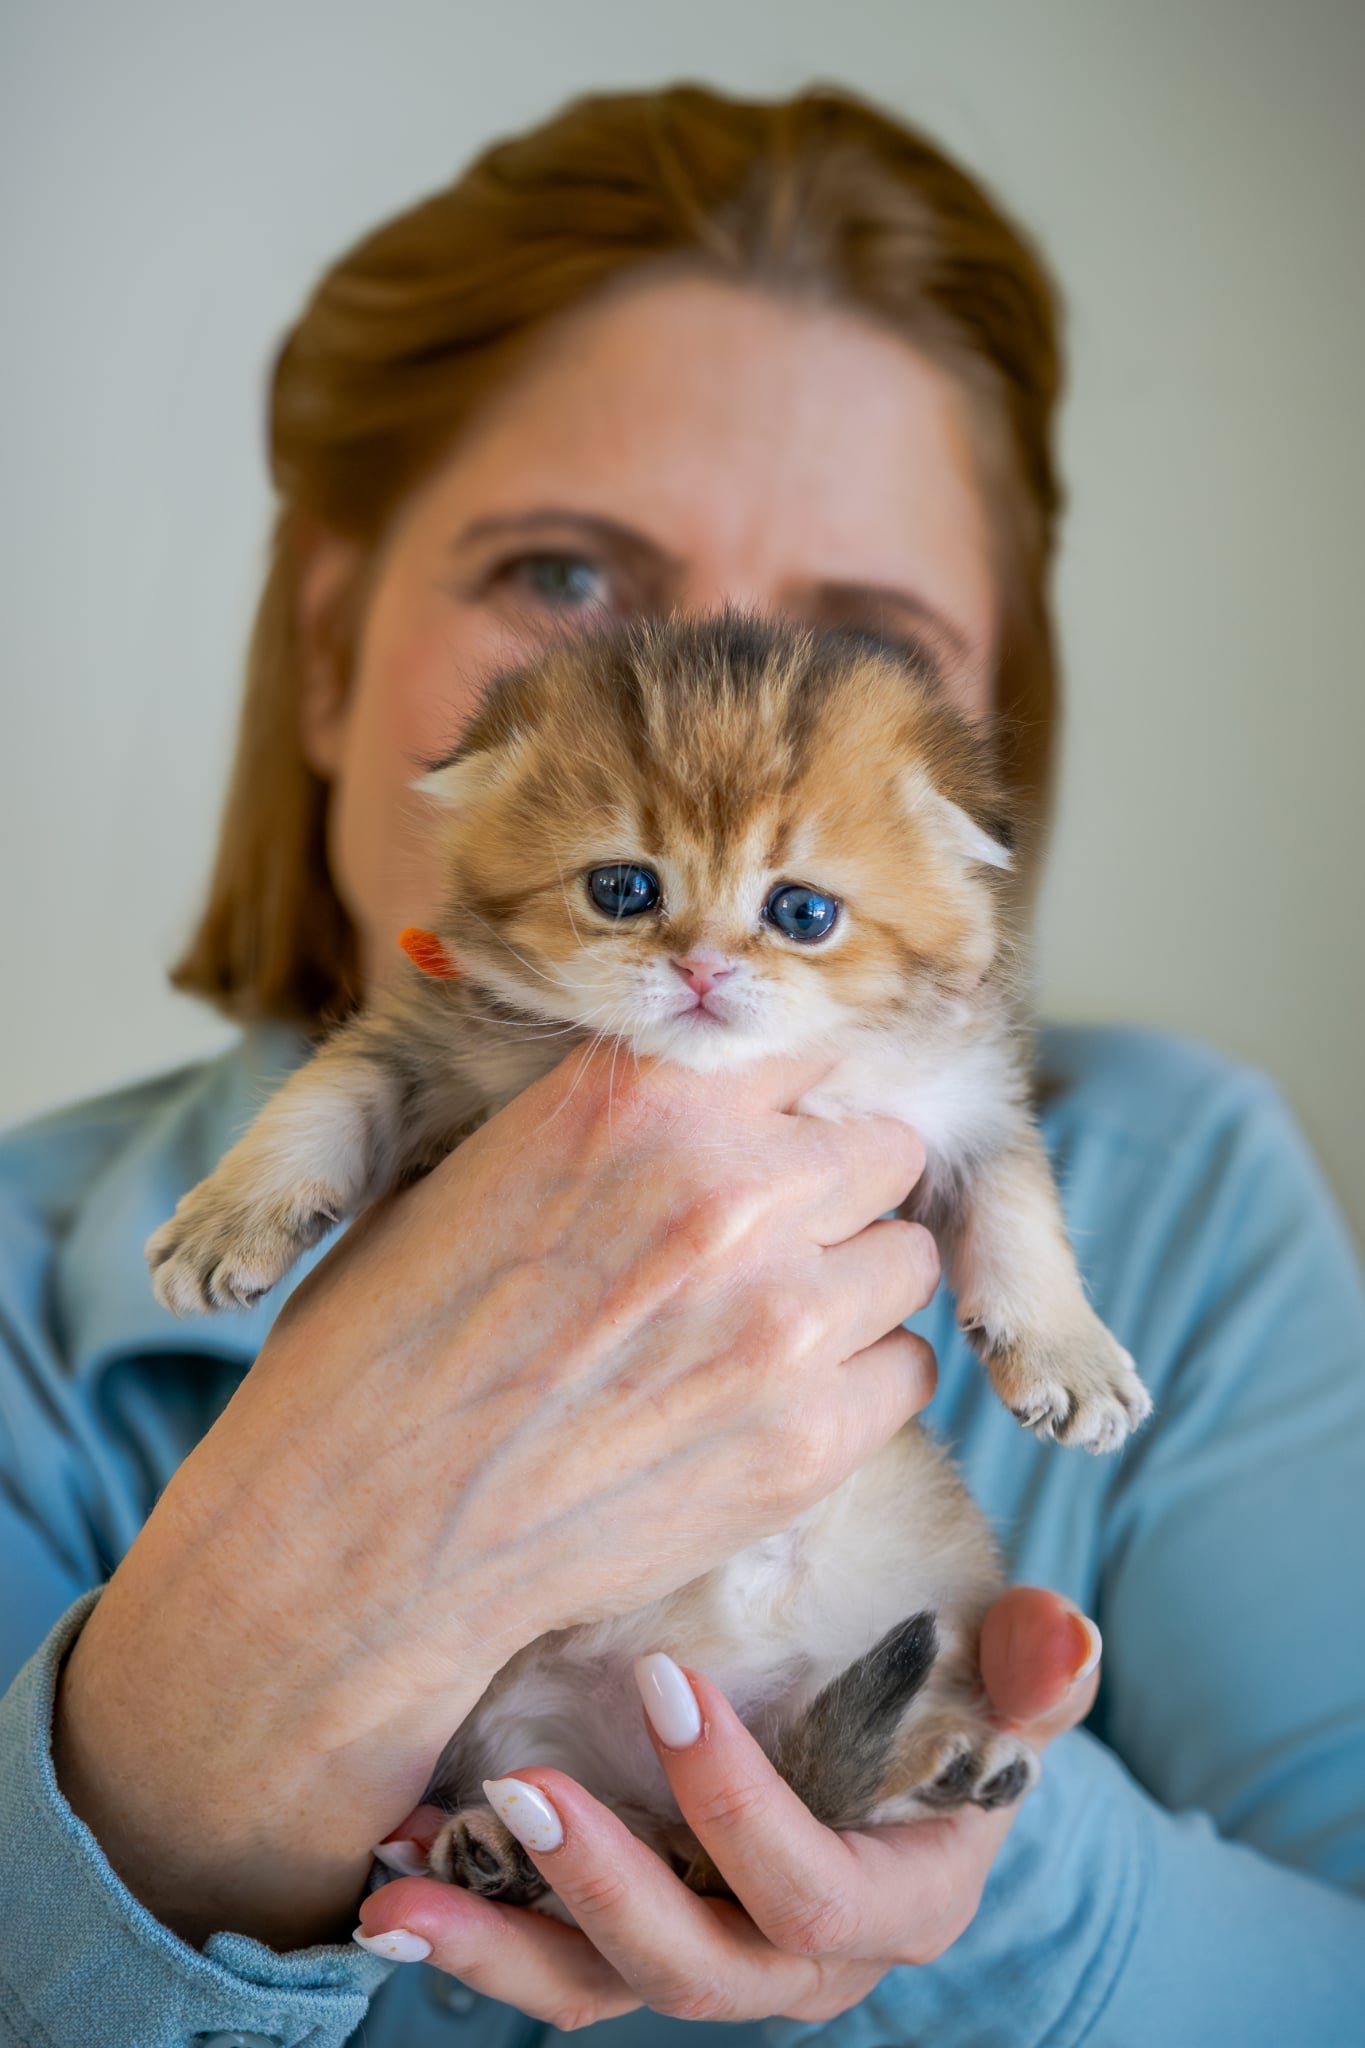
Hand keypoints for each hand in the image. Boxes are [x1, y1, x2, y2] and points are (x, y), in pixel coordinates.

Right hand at [55, 1044, 935, 1946]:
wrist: (360, 1536)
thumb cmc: (386, 1349)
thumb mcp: (480, 1170)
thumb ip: (621, 1125)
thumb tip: (715, 1111)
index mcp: (643, 1098)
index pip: (807, 1047)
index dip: (784, 1103)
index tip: (764, 1140)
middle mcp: (733, 1190)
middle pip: (883, 1149)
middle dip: (835, 1189)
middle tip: (767, 1244)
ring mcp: (784, 1319)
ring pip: (904, 1260)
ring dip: (851, 1287)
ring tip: (761, 1332)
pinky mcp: (810, 1441)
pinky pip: (905, 1373)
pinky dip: (855, 1386)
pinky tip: (769, 1407)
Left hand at [355, 1587, 1100, 2026]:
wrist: (901, 1762)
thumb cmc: (957, 1711)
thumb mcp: (1006, 1688)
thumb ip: (1032, 1669)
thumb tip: (1064, 1637)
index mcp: (894, 1906)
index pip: (813, 1892)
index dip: (741, 1809)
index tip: (667, 1685)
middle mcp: (796, 1963)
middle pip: (695, 1968)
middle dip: (600, 1890)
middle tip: (517, 1793)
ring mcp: (709, 1958)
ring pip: (598, 1990)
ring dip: (493, 1944)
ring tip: (398, 1888)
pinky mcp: (635, 1940)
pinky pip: (551, 1963)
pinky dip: (471, 1925)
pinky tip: (389, 1874)